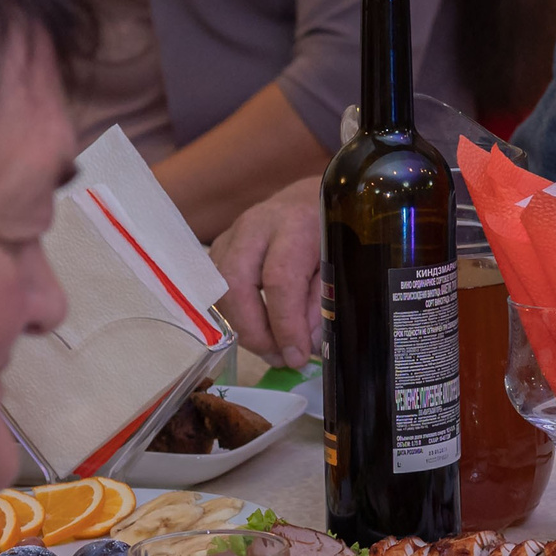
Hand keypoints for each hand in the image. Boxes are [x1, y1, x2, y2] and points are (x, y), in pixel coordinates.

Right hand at [211, 177, 321, 367]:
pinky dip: (234, 314)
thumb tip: (305, 343)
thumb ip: (322, 299)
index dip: (285, 324)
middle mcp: (256, 225)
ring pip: (220, 288)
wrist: (310, 197)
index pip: (280, 279)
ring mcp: (232, 233)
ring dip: (242, 327)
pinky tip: (257, 329)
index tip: (297, 355)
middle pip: (237, 283)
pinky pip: (216, 287)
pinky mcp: (220, 245)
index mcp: (295, 224)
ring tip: (271, 349)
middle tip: (279, 357)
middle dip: (254, 330)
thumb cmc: (331, 230)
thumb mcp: (339, 262)